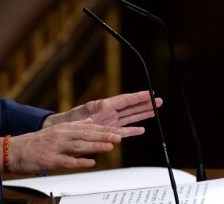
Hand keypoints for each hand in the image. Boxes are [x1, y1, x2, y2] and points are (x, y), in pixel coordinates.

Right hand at [3, 119, 126, 174]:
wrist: (13, 151)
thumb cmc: (35, 143)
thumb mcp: (56, 131)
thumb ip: (74, 127)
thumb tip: (90, 122)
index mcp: (64, 128)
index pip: (88, 127)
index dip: (104, 129)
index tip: (118, 130)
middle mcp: (61, 135)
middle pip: (86, 134)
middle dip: (104, 135)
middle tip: (119, 136)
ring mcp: (56, 147)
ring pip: (79, 146)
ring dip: (96, 145)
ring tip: (110, 146)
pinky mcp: (50, 160)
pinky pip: (67, 161)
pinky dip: (80, 162)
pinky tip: (91, 162)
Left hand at [43, 90, 160, 130]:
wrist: (64, 130)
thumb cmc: (71, 120)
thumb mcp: (81, 115)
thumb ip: (91, 113)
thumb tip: (98, 110)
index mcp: (104, 106)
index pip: (125, 100)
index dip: (138, 97)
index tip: (150, 92)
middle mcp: (110, 112)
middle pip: (131, 107)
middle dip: (145, 104)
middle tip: (158, 100)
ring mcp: (110, 121)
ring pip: (130, 117)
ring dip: (142, 114)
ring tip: (155, 110)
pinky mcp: (108, 130)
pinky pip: (124, 130)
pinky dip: (133, 130)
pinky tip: (142, 129)